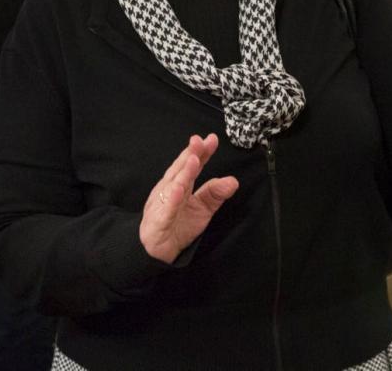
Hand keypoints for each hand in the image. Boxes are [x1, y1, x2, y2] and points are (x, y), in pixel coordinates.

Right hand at [139, 134, 238, 263]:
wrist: (159, 252)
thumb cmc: (179, 225)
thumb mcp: (202, 208)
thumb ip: (215, 193)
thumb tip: (233, 180)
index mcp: (180, 185)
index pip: (192, 165)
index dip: (201, 152)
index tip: (212, 139)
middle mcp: (169, 190)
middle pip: (180, 170)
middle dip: (190, 154)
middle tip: (198, 141)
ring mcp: (161, 204)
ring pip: (173, 186)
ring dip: (182, 172)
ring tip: (193, 159)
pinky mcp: (158, 222)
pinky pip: (166, 210)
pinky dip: (171, 199)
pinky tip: (178, 190)